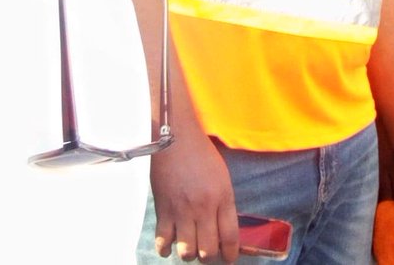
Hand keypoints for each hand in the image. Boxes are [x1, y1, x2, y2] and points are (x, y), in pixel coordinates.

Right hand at [149, 131, 238, 262]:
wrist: (175, 140)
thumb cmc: (201, 154)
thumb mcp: (222, 177)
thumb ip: (223, 202)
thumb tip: (221, 226)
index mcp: (223, 197)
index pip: (230, 236)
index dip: (230, 254)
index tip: (229, 259)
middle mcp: (204, 208)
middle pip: (208, 250)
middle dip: (208, 257)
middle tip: (207, 252)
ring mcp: (182, 211)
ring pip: (186, 251)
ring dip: (188, 254)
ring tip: (189, 248)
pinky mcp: (163, 210)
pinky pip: (163, 241)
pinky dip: (165, 249)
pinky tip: (169, 245)